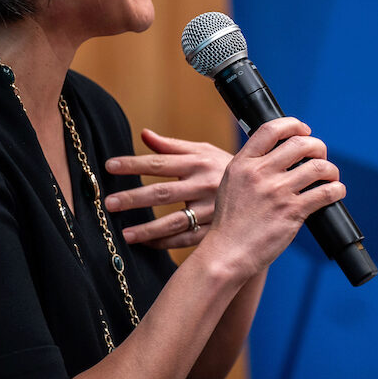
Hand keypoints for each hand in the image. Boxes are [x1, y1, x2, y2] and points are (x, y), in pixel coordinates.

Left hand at [104, 129, 230, 248]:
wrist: (267, 188)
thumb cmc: (225, 167)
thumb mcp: (204, 150)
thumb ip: (172, 146)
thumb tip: (144, 134)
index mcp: (198, 162)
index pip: (159, 162)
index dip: (133, 164)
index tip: (109, 167)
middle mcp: (203, 184)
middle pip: (163, 193)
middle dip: (134, 198)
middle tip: (109, 203)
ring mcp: (211, 209)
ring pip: (175, 221)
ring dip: (148, 229)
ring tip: (125, 233)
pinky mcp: (216, 228)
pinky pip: (188, 239)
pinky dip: (166, 243)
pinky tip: (146, 243)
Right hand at [203, 117, 344, 279]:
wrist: (227, 252)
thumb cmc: (230, 222)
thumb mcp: (231, 184)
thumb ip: (251, 167)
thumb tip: (278, 154)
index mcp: (243, 163)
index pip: (271, 129)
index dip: (294, 124)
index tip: (304, 130)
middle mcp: (260, 174)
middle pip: (300, 144)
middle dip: (318, 146)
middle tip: (320, 156)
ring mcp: (277, 192)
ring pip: (318, 167)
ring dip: (330, 169)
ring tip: (330, 176)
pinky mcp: (292, 212)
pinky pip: (325, 193)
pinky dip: (336, 190)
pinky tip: (336, 192)